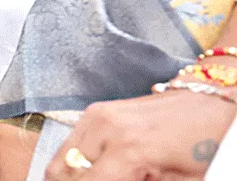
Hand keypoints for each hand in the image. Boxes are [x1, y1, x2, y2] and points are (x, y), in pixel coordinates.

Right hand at [45, 90, 235, 180]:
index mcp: (129, 151)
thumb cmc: (208, 145)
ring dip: (71, 174)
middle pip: (60, 172)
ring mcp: (97, 114)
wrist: (216, 101)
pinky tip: (97, 168)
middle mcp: (105, 128)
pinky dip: (76, 160)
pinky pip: (71, 141)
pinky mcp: (97, 109)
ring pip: (60, 157)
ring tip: (96, 178)